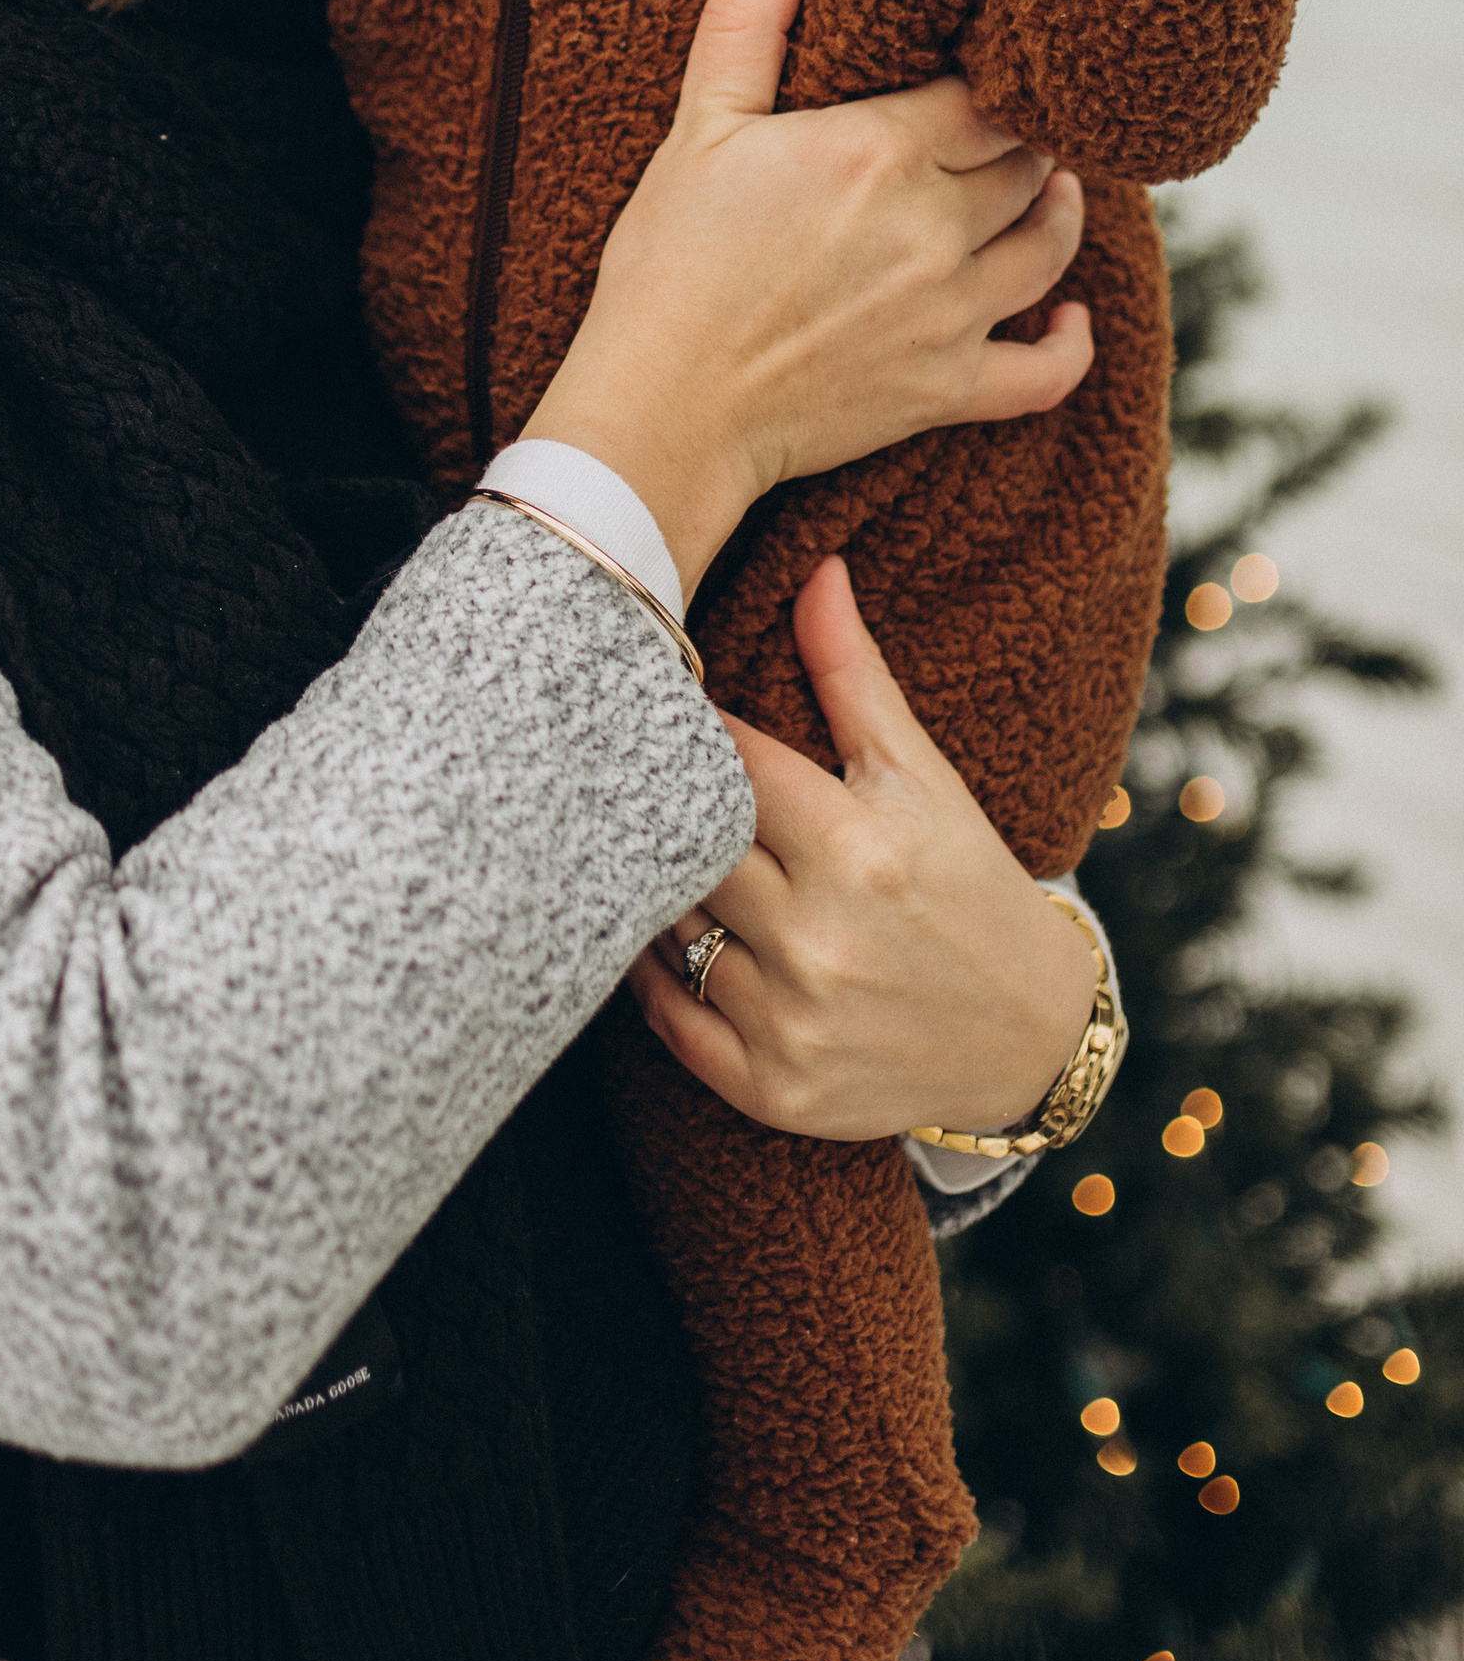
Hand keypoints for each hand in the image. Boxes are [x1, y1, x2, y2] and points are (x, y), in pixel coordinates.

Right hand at [525, 0, 1090, 592]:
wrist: (660, 407)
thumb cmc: (667, 265)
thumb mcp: (698, 129)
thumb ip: (748, 23)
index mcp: (877, 151)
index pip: (986, 95)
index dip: (994, 79)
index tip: (983, 73)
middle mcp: (932, 227)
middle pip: (1029, 162)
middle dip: (1028, 139)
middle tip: (1012, 127)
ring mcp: (949, 313)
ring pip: (1050, 246)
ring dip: (1060, 211)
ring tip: (1046, 189)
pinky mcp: (947, 389)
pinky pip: (1047, 371)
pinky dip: (1072, 344)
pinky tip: (1070, 317)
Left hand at [630, 559, 1099, 1138]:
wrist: (1027, 1037)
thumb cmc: (967, 886)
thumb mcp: (923, 778)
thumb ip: (855, 677)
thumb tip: (817, 570)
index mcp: (861, 851)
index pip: (726, 766)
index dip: (689, 730)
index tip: (664, 704)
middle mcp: (825, 940)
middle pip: (686, 848)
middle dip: (664, 807)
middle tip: (632, 771)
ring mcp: (795, 1023)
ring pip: (667, 928)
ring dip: (654, 888)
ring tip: (653, 850)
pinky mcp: (773, 1089)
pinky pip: (667, 1018)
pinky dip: (652, 974)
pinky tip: (659, 933)